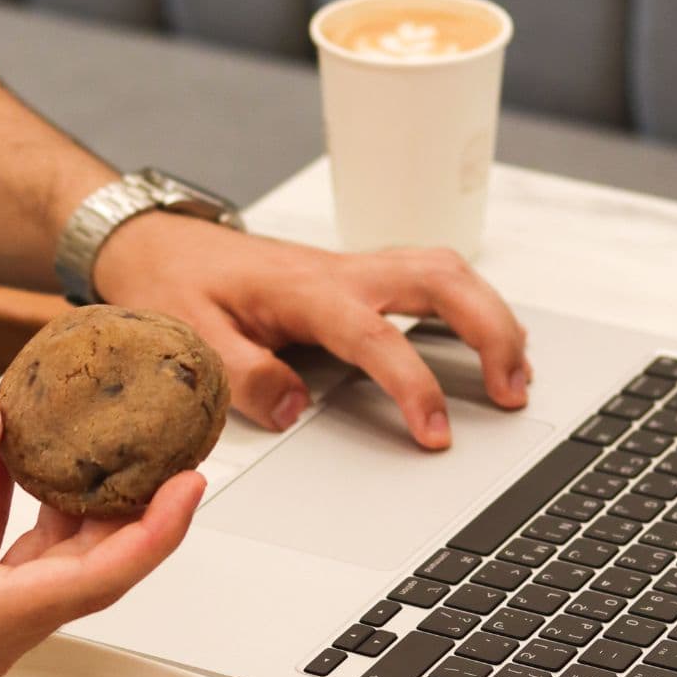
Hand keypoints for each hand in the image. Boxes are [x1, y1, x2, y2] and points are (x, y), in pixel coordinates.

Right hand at [0, 399, 202, 676]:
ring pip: (47, 565)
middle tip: (160, 446)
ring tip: (86, 437)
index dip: (156, 530)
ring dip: (65, 503)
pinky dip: (9, 511)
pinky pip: (2, 563)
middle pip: (86, 569)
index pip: (100, 577)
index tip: (191, 483)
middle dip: (126, 506)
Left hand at [93, 213, 530, 450]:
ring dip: (490, 314)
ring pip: (445, 271)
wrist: (158, 245)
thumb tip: (295, 411)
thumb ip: (241, 377)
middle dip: (489, 330)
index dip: (413, 384)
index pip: (376, 336)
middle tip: (514, 390)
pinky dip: (469, 304)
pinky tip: (485, 341)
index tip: (436, 431)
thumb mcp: (190, 341)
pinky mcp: (357, 277)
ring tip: (517, 373)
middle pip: (440, 280)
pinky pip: (428, 278)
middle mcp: (340, 272)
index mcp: (303, 291)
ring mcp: (354, 270)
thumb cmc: (174, 287)